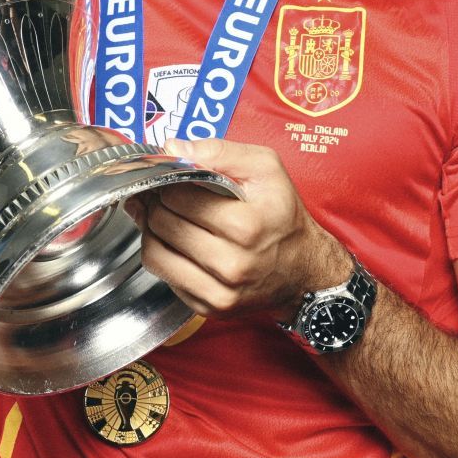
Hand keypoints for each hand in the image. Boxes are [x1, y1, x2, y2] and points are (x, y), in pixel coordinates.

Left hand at [131, 137, 351, 319]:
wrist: (304, 269)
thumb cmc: (283, 214)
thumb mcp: (266, 168)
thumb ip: (221, 151)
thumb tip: (174, 148)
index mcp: (246, 226)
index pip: (177, 198)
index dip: (168, 183)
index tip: (172, 180)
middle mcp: (233, 264)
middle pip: (163, 225)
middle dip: (157, 205)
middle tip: (162, 197)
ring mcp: (221, 292)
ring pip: (155, 254)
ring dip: (153, 231)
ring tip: (164, 217)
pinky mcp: (211, 308)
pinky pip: (165, 278)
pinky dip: (164, 256)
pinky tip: (177, 244)